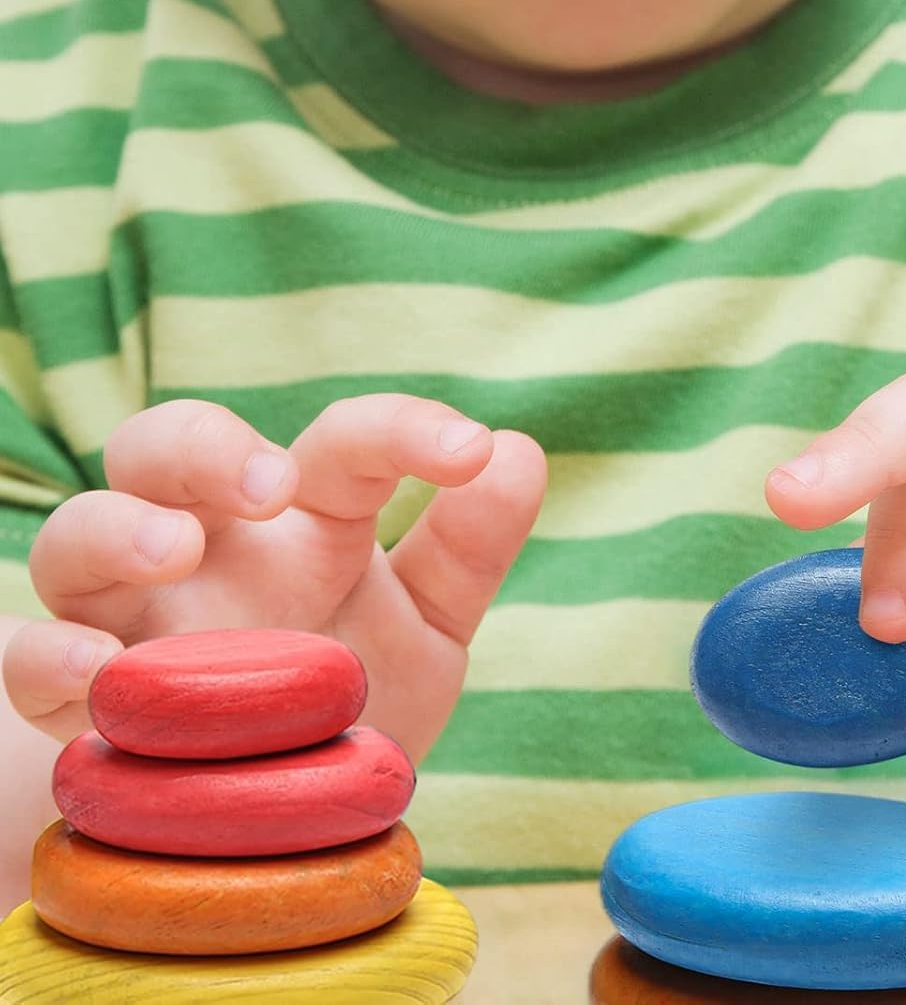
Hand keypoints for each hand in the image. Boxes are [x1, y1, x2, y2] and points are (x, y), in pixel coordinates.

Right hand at [2, 396, 545, 760]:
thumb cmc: (347, 689)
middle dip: (207, 446)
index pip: (343, 444)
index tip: (472, 449)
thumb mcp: (425, 624)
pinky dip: (50, 656)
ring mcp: (135, 617)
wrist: (270, 814)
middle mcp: (213, 547)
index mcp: (307, 518)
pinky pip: (32, 656)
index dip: (405, 429)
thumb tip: (519, 451)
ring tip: (173, 548)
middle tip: (270, 486)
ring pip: (79, 533)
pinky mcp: (81, 696)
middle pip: (169, 446)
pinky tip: (97, 674)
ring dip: (117, 527)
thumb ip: (468, 546)